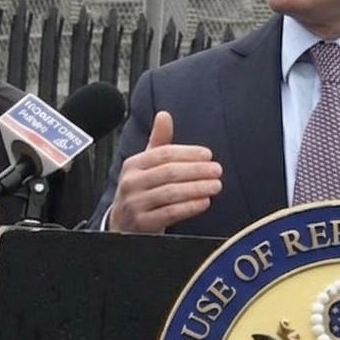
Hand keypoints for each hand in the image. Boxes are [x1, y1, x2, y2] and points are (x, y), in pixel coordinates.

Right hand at [108, 111, 222, 232]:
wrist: (122, 224)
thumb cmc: (140, 190)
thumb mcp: (146, 165)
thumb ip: (159, 141)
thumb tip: (164, 115)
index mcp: (134, 164)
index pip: (164, 154)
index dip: (188, 153)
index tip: (208, 155)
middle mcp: (131, 182)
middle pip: (169, 172)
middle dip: (197, 170)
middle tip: (217, 170)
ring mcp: (135, 204)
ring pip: (171, 193)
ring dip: (198, 188)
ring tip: (216, 185)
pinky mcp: (142, 224)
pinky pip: (170, 213)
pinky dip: (190, 207)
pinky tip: (205, 202)